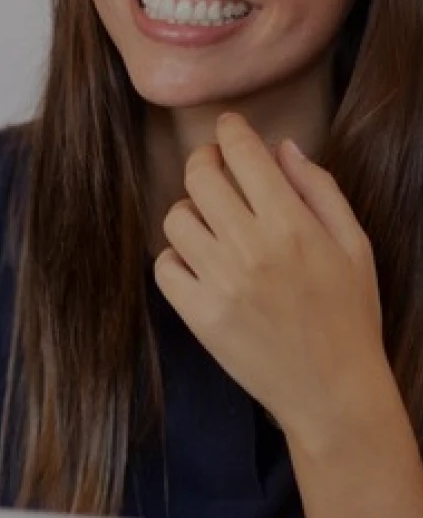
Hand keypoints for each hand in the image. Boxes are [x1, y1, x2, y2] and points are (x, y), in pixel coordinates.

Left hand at [153, 111, 390, 448]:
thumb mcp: (354, 245)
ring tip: (210, 221)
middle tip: (214, 166)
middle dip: (205, 161)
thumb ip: (319, 189)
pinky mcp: (197, 315)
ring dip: (190, 211)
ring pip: (176, 218)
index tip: (228, 127)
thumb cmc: (350, 315)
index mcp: (292, 225)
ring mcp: (219, 282)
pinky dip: (176, 257)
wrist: (333, 391)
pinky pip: (164, 266)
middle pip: (201, 178)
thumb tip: (283, 147)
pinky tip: (199, 262)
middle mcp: (250, 248)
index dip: (231, 131)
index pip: (244, 155)